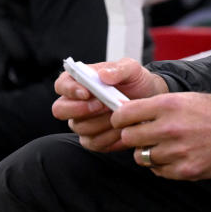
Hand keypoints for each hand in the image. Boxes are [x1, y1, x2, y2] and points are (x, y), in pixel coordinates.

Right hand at [52, 57, 167, 151]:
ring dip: (102, 122)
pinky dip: (110, 136)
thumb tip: (103, 75)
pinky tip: (123, 127)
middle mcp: (75, 103)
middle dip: (81, 108)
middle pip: (60, 110)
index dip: (69, 89)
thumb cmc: (135, 82)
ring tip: (120, 114)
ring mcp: (82, 123)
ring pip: (80, 127)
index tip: (87, 92)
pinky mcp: (93, 140)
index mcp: (79, 81)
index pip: (62, 84)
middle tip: (103, 104)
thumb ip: (118, 69)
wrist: (150, 100)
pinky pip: (94, 143)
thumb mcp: (132, 69)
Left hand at [112, 92, 210, 180]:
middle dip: (133, 136)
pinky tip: (176, 155)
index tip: (122, 121)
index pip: (124, 114)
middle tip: (143, 134)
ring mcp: (176, 152)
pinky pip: (157, 171)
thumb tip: (129, 114)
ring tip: (164, 145)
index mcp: (168, 105)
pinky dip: (162, 165)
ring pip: (141, 157)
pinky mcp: (184, 171)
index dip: (120, 118)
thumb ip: (157, 107)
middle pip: (129, 138)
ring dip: (148, 152)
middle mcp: (169, 128)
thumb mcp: (186, 99)